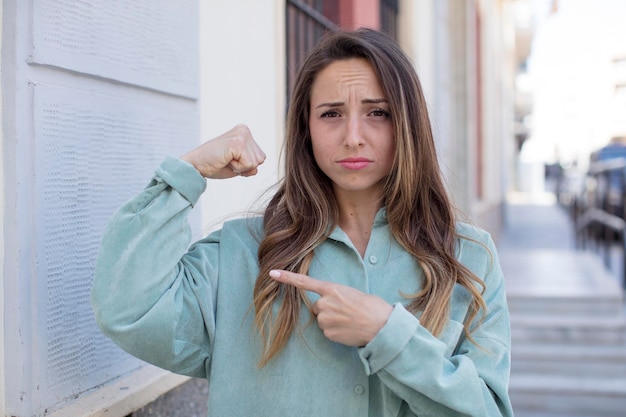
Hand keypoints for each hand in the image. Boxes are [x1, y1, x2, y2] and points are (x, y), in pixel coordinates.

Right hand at [181, 124, 265, 178]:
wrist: (195, 165)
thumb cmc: (214, 164)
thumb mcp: (238, 166)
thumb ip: (251, 166)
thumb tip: (256, 169)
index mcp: (244, 132)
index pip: (260, 157)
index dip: (246, 165)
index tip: (230, 160)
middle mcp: (244, 130)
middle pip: (260, 159)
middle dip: (245, 166)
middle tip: (227, 160)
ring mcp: (242, 135)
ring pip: (256, 162)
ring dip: (241, 167)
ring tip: (226, 160)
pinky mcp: (238, 143)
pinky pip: (249, 164)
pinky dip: (237, 168)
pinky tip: (225, 160)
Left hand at [269, 269, 392, 346]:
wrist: (382, 325)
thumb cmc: (372, 307)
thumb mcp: (352, 293)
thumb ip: (336, 296)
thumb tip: (329, 306)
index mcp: (332, 289)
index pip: (304, 282)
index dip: (287, 278)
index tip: (272, 273)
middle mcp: (325, 303)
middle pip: (316, 307)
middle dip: (327, 310)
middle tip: (346, 311)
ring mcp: (325, 319)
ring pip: (322, 320)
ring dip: (332, 321)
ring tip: (350, 321)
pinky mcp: (328, 333)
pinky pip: (328, 332)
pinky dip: (336, 332)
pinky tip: (349, 330)